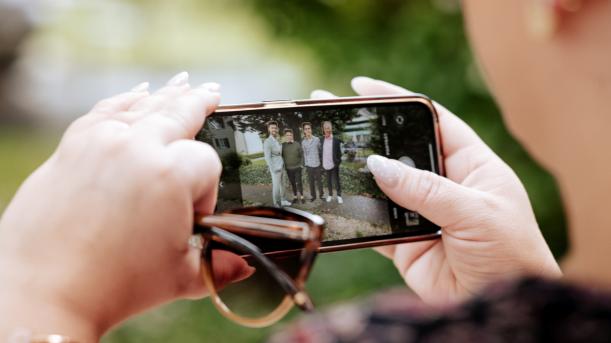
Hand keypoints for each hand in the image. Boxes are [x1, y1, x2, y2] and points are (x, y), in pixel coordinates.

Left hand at [0, 72, 248, 339]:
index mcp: (171, 174)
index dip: (207, 192)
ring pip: (144, 106)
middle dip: (199, 104)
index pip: (206, 164)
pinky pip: (105, 111)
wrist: (42, 292)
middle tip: (212, 92)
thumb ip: (219, 265)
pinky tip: (138, 92)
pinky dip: (125, 99)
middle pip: (179, 113)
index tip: (194, 221)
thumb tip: (242, 264)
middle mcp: (137, 147)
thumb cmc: (114, 287)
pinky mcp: (72, 146)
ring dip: (167, 95)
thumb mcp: (180, 278)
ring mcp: (101, 142)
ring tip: (185, 83)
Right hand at [312, 77, 560, 305]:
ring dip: (356, 173)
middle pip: (400, 150)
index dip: (397, 101)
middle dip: (368, 134)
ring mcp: (422, 212)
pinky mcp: (404, 242)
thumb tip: (379, 165)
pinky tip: (334, 199)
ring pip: (383, 185)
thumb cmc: (511, 256)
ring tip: (322, 154)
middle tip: (331, 117)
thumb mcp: (475, 213)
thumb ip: (426, 190)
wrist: (497, 306)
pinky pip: (375, 223)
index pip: (431, 119)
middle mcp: (444, 184)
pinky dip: (355, 214)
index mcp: (470, 164)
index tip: (362, 87)